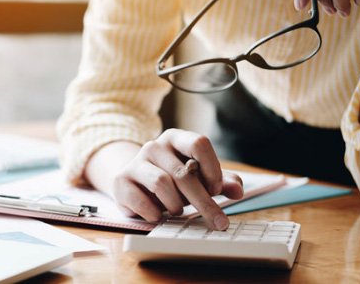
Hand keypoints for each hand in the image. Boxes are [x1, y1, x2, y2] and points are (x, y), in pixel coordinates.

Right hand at [111, 129, 242, 229]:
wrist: (135, 182)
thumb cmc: (173, 178)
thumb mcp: (198, 177)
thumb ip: (221, 181)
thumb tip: (238, 191)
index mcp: (176, 138)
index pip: (199, 143)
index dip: (212, 168)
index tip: (216, 189)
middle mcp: (154, 146)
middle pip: (184, 172)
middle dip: (204, 201)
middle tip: (218, 221)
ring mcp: (135, 162)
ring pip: (163, 184)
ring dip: (176, 204)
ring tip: (178, 210)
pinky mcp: (121, 182)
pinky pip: (142, 201)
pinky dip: (156, 213)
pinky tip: (159, 215)